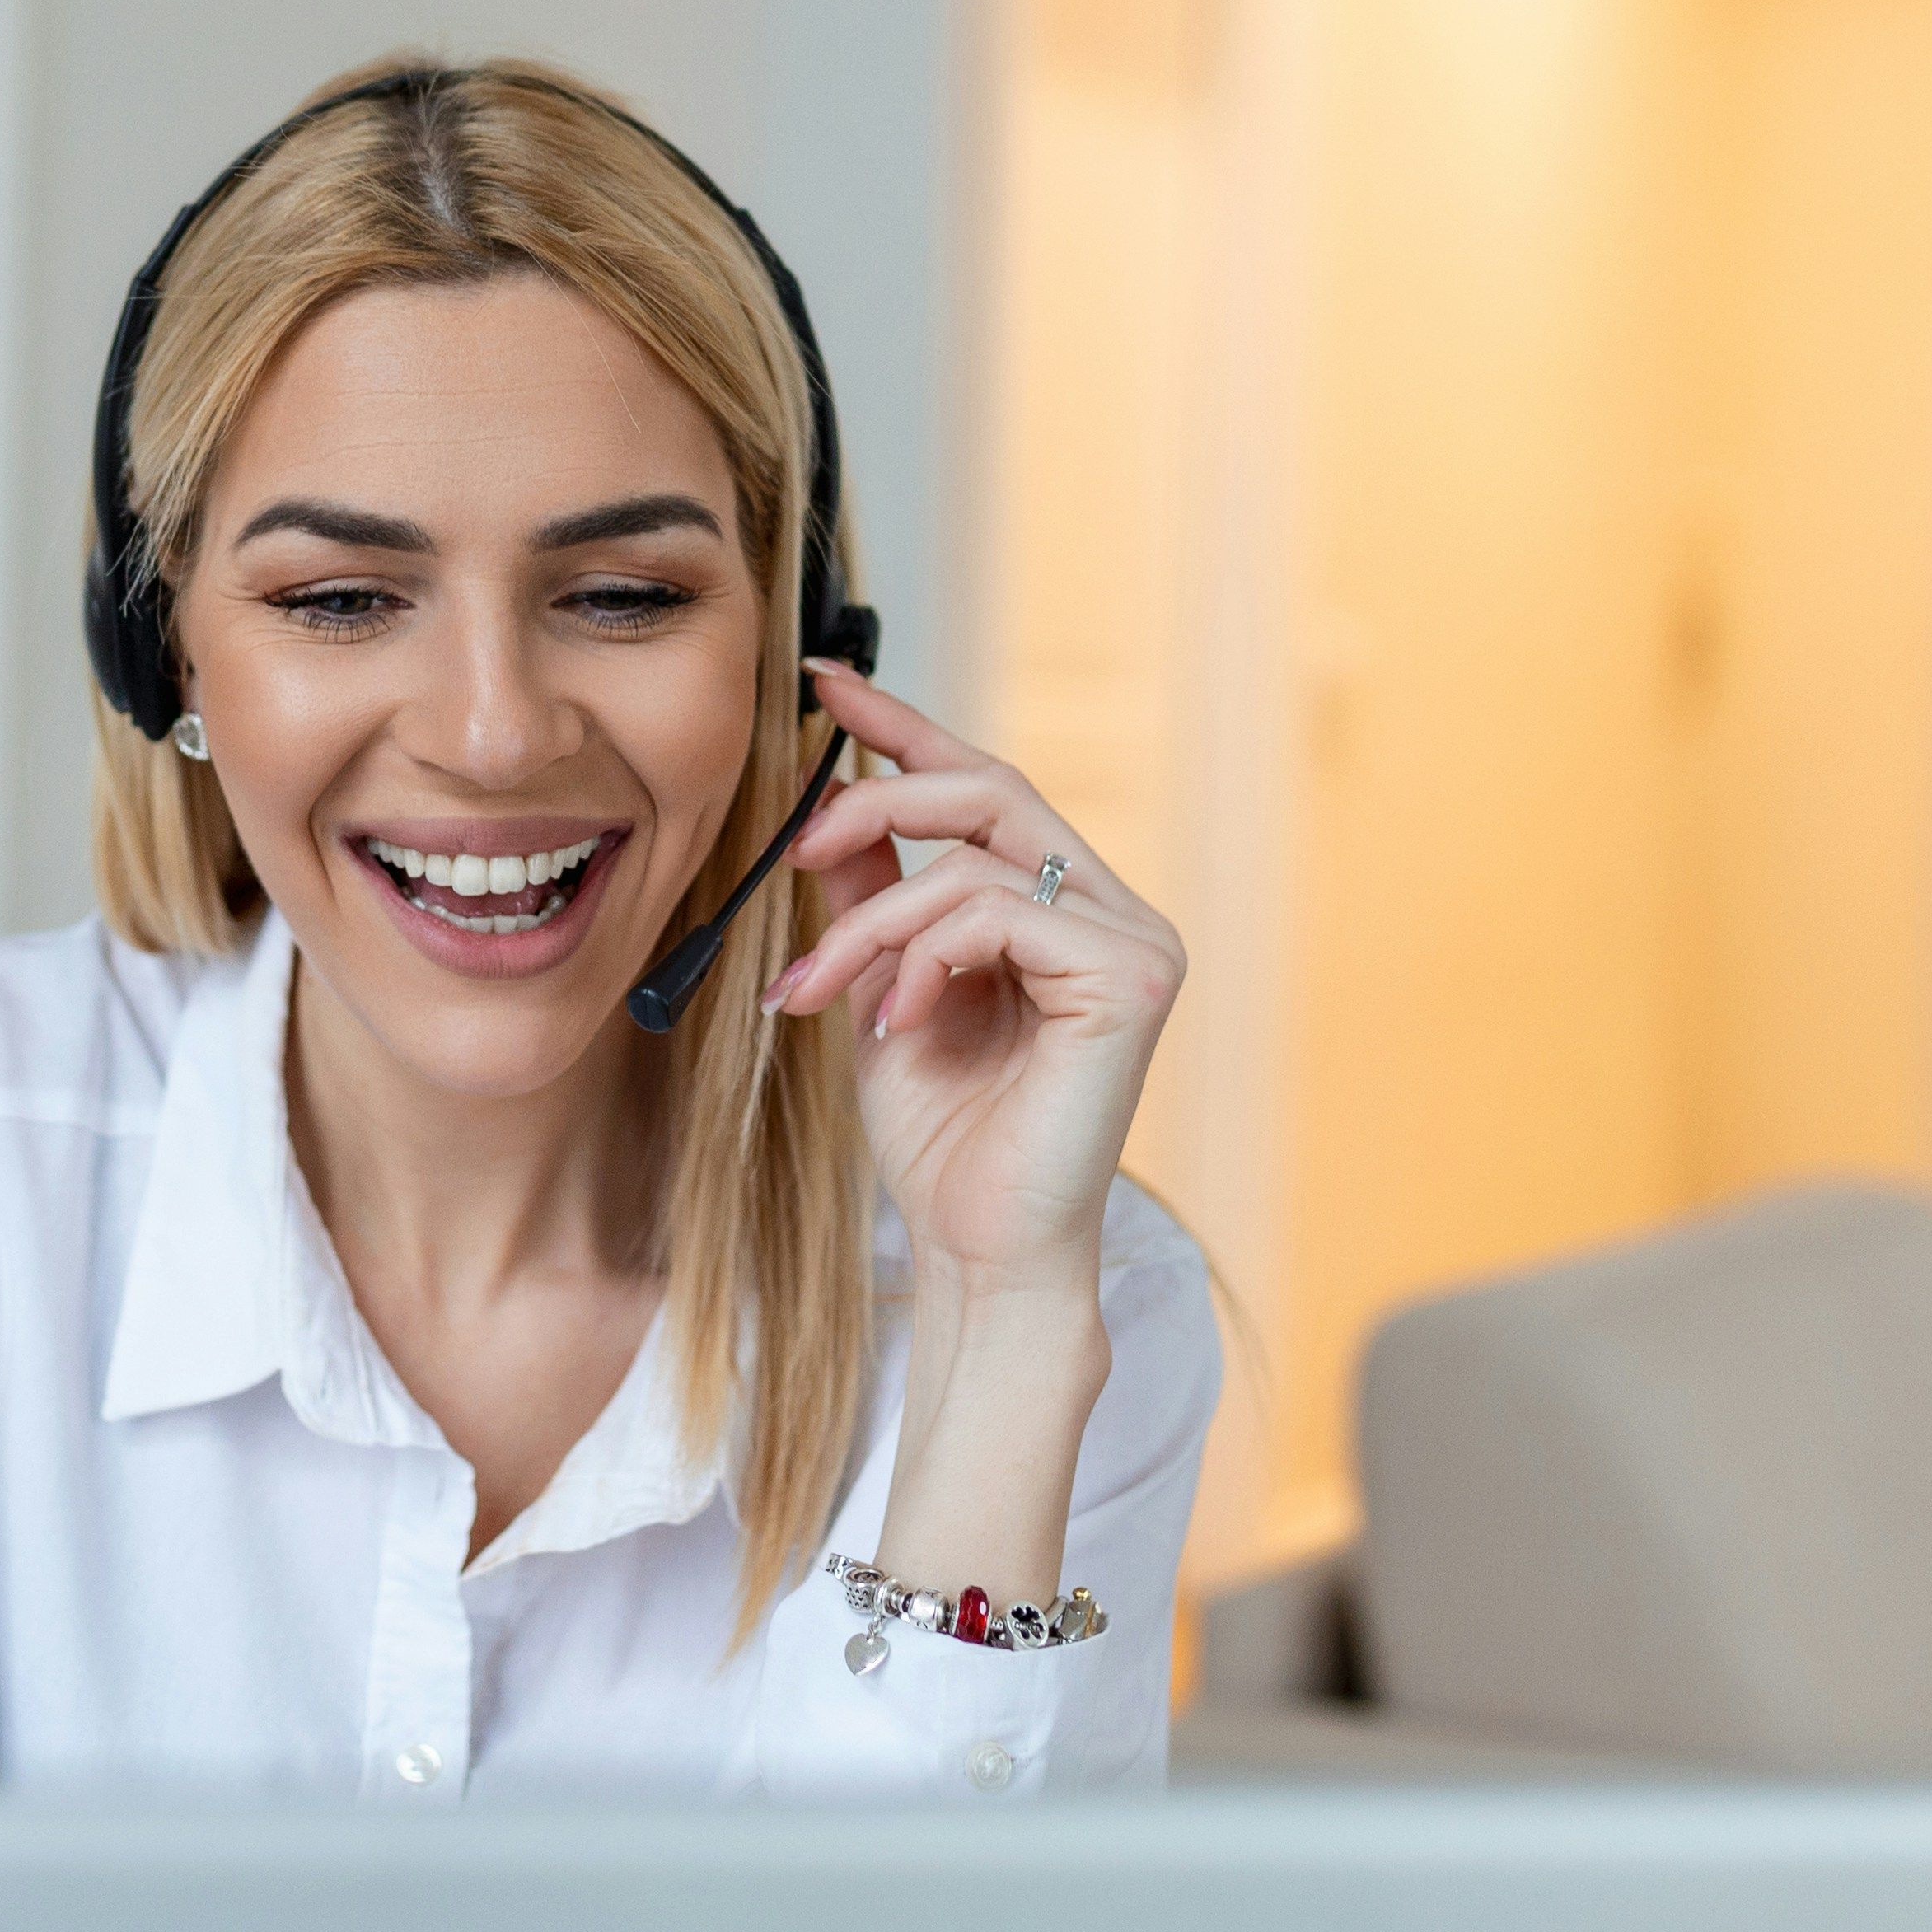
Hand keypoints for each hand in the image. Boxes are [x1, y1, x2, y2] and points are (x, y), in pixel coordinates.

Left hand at [768, 666, 1186, 1605]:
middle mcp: (1115, 913)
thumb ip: (873, 902)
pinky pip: (997, 915)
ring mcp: (1135, 942)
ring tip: (819, 989)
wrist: (978, 1249)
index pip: (985, 788)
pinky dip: (922, 957)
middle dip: (877, 798)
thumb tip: (831, 810)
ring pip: (975, 861)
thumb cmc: (943, 1141)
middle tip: (795, 843)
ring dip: (870, 920)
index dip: (905, 726)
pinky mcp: (1131, 981)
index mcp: (1064, 910)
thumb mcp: (883, 991)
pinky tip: (896, 1021)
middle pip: (992, 790)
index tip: (822, 681)